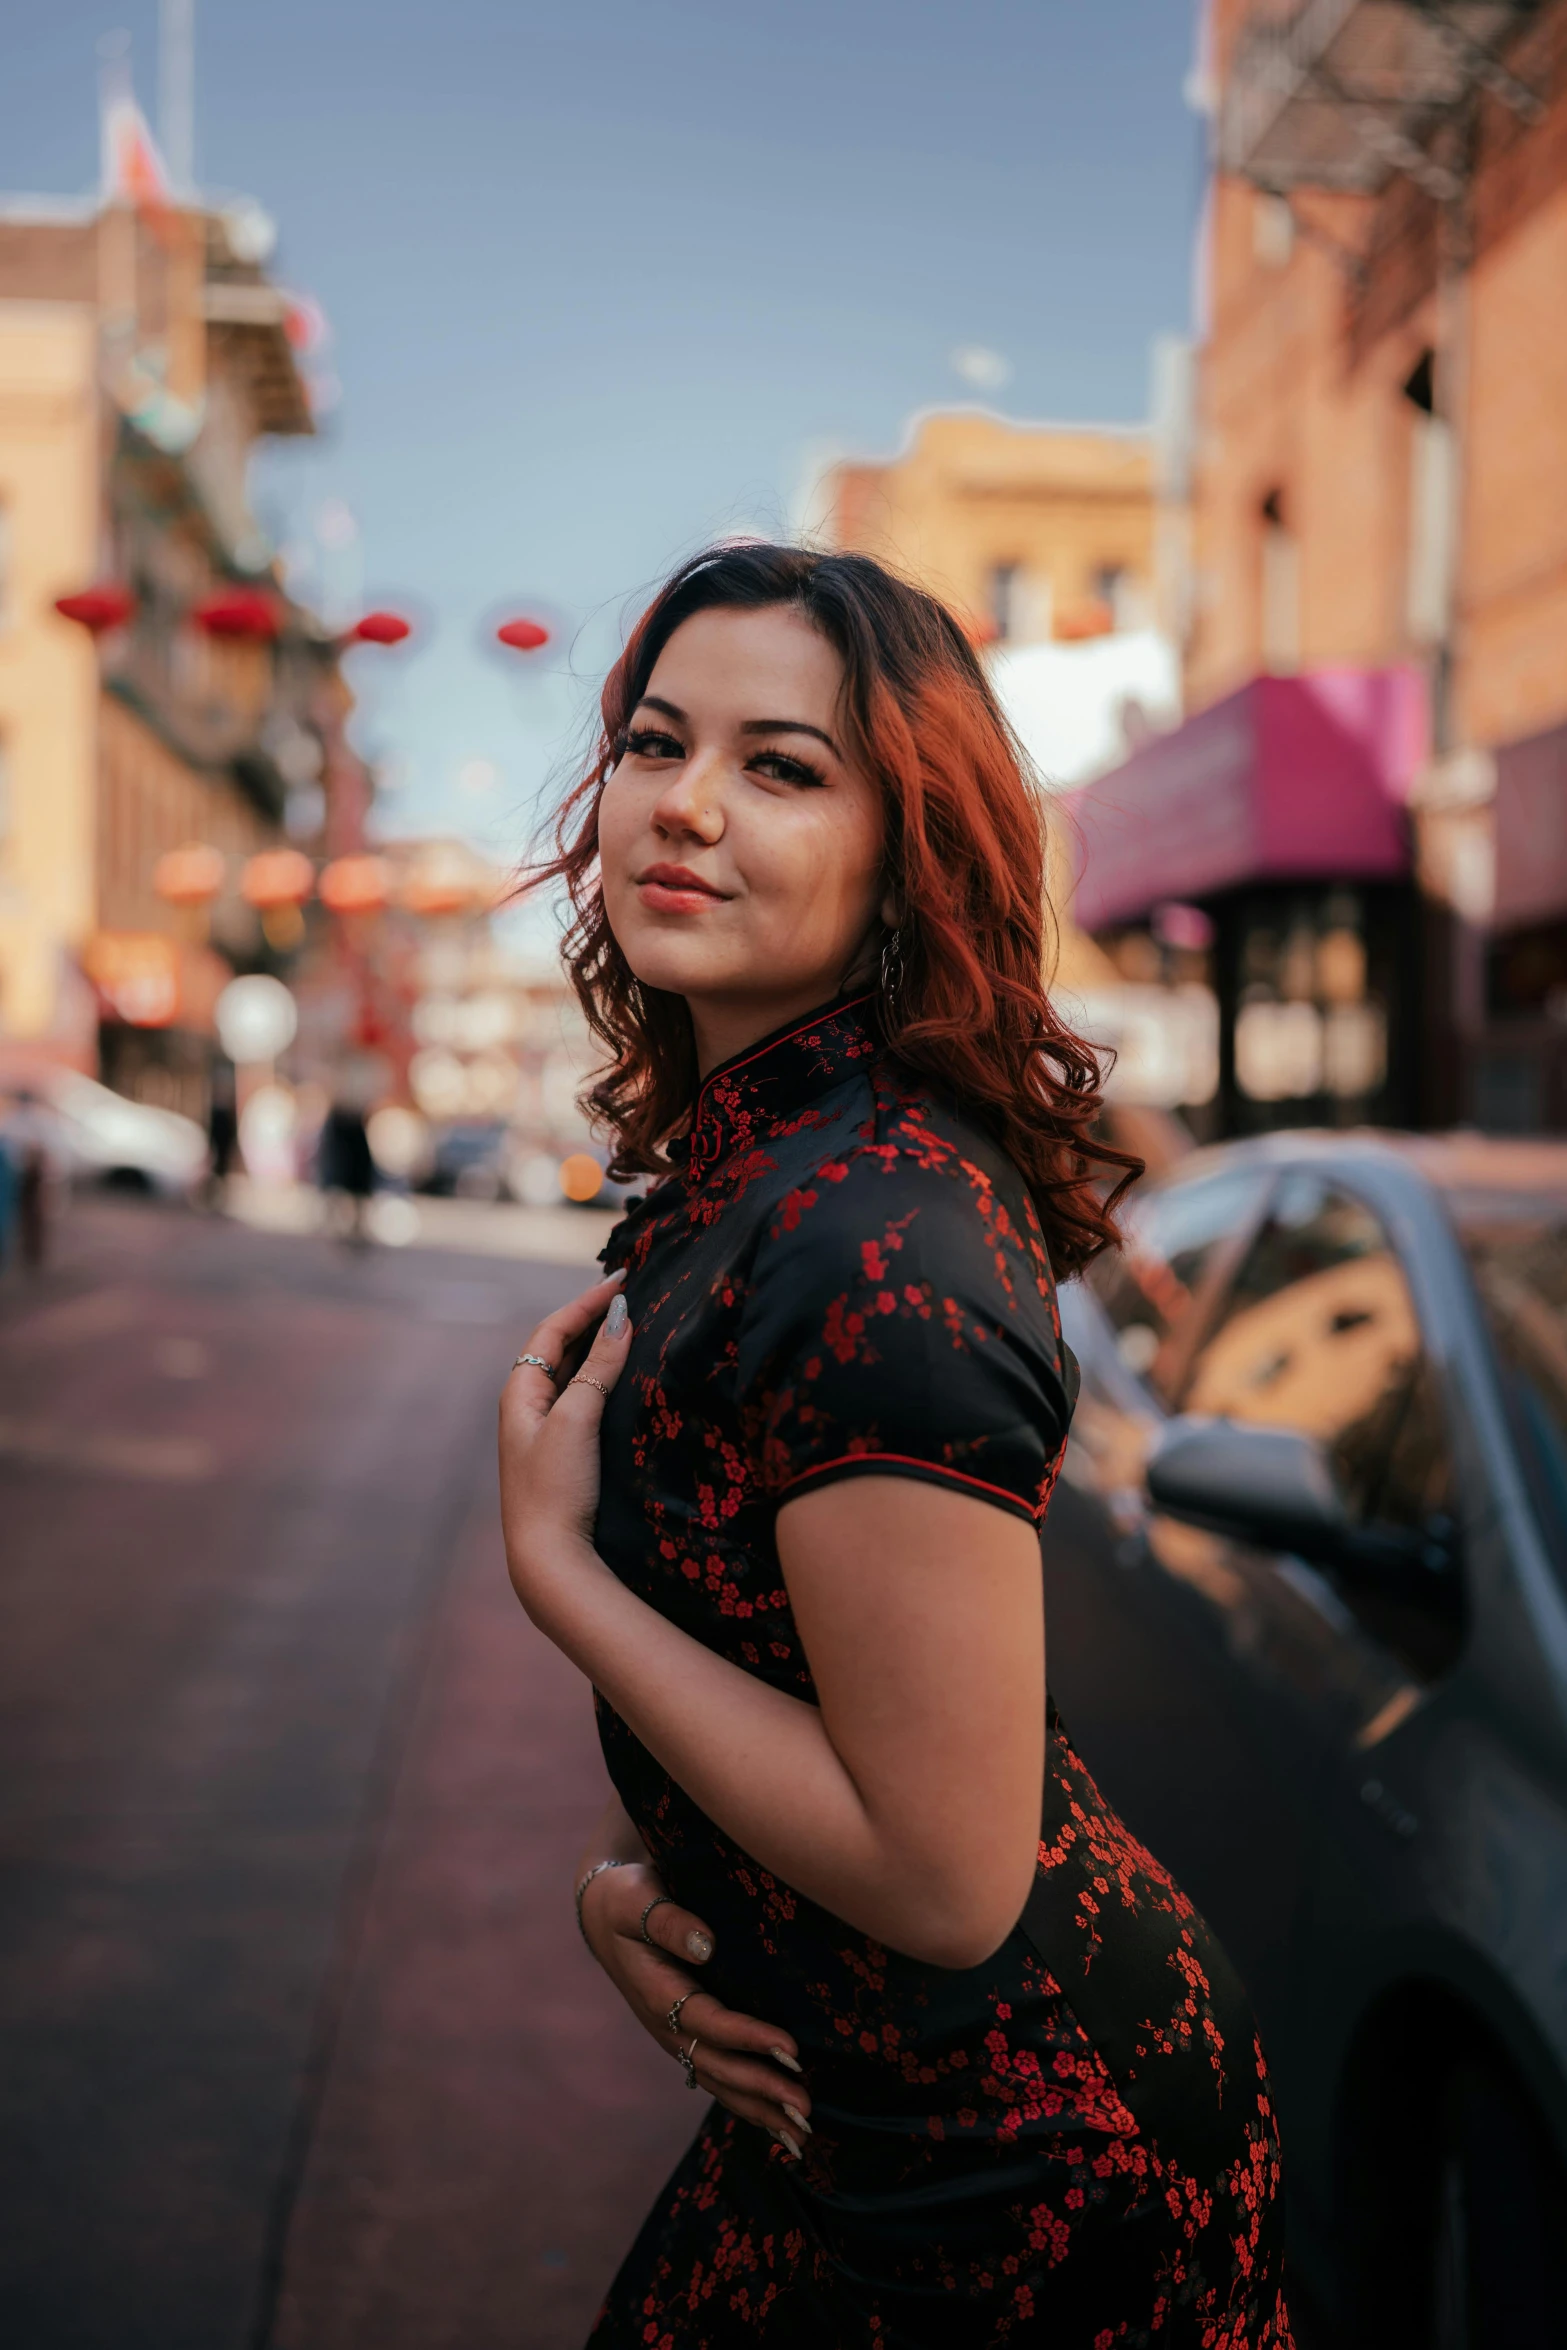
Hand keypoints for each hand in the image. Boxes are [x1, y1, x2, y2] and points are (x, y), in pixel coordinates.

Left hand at [499, 1270, 630, 1610]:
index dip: (586, 1301)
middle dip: (593, 1319)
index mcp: (520, 1392)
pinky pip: (584, 1399)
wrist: (549, 1559)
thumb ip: (598, 1367)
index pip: (553, 1329)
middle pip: (560, 1347)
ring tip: (635, 1326)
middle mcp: (528, 1407)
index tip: (625, 1279)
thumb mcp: (576, 1419)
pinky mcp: (565, 1454)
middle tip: (633, 1296)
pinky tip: (628, 1379)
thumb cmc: (555, 1488)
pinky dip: (605, 1379)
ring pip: (574, 1374)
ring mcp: (546, 1432)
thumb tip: (620, 1317)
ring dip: (600, 1348)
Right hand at [580, 1860, 811, 2158]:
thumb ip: (668, 1921)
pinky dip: (747, 2103)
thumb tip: (706, 1944)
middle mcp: (666, 2026)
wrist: (605, 1913)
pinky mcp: (687, 2039)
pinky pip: (717, 2077)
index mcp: (657, 1992)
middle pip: (718, 2064)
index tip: (791, 2049)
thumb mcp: (637, 1901)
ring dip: (759, 2108)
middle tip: (806, 2108)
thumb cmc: (627, 1899)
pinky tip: (777, 2123)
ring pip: (719, 2082)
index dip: (748, 2037)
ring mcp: (676, 2038)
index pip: (709, 2022)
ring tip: (801, 2134)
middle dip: (762, 2089)